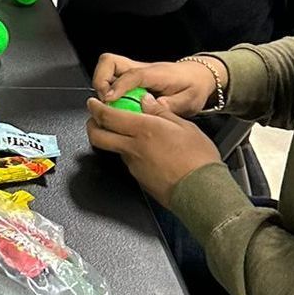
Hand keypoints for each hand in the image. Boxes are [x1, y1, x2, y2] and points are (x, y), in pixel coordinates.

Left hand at [85, 93, 221, 207]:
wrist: (202, 192)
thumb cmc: (198, 159)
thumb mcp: (185, 126)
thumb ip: (161, 112)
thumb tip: (146, 102)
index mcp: (144, 129)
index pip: (108, 116)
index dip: (96, 108)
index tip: (93, 103)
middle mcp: (134, 148)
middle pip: (98, 136)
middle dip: (91, 125)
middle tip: (95, 118)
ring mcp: (134, 165)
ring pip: (113, 149)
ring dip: (111, 138)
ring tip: (124, 132)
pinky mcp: (139, 179)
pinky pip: (127, 161)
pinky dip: (128, 152)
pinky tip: (142, 149)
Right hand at [91, 53, 220, 118]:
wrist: (199, 76)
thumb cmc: (193, 87)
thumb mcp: (188, 101)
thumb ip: (170, 106)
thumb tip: (151, 109)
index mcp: (156, 73)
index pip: (132, 75)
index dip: (118, 86)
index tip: (108, 99)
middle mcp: (141, 68)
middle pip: (110, 61)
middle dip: (100, 79)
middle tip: (104, 101)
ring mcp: (134, 71)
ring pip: (107, 67)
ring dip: (102, 84)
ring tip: (108, 104)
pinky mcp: (131, 77)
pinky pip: (112, 78)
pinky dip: (107, 89)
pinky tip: (115, 104)